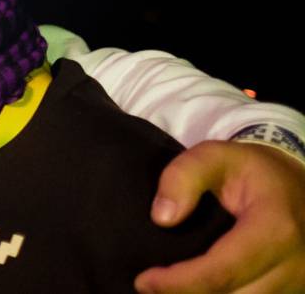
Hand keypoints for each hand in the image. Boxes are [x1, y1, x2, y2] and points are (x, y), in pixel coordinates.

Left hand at [135, 140, 304, 292]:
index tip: (144, 280)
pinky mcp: (296, 291)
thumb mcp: (215, 154)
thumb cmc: (252, 169)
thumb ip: (183, 176)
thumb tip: (162, 218)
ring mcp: (300, 282)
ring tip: (170, 287)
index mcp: (275, 228)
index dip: (178, 282)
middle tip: (150, 286)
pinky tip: (198, 289)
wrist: (297, 182)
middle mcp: (295, 264)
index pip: (221, 272)